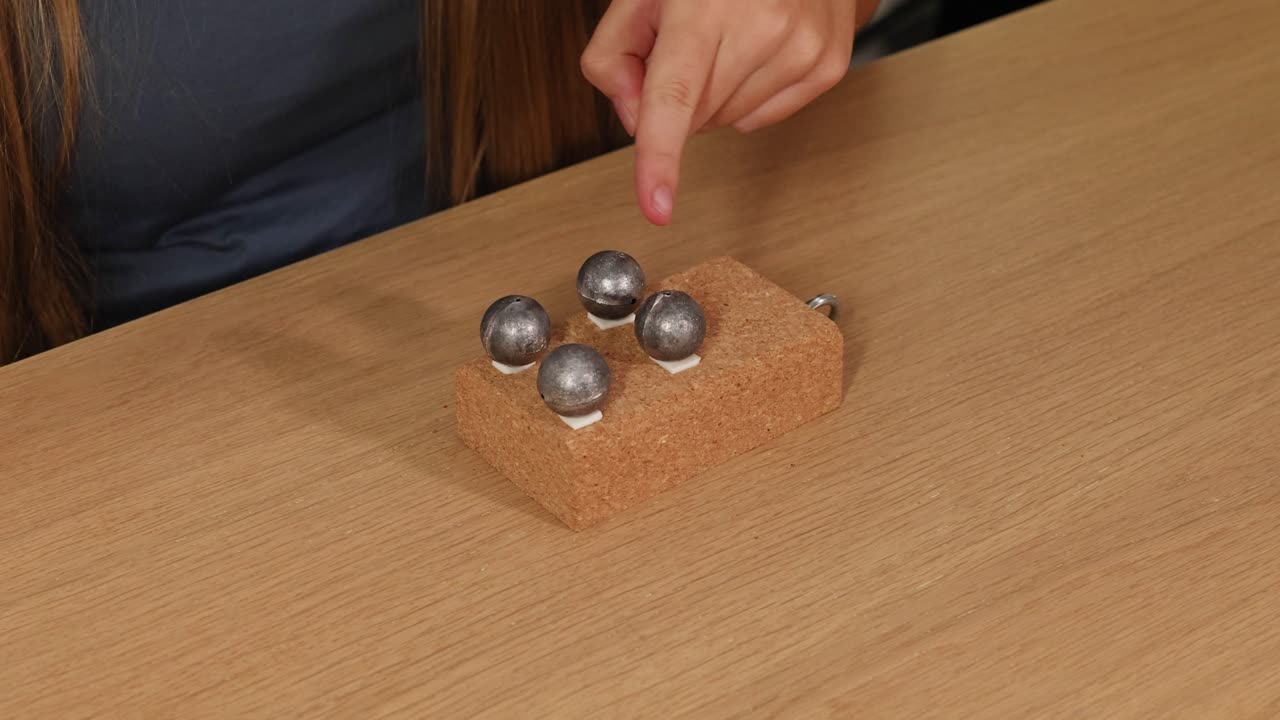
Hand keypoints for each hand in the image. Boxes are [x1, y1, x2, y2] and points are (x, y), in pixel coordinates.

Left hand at [581, 0, 872, 225]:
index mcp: (705, 6)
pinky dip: (747, 97)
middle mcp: (761, 27)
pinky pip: (760, 118)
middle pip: (695, 118)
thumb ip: (614, 54)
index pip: (675, 97)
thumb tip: (633, 119)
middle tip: (689, 44)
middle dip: (679, 96)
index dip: (660, 158)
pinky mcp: (826, 66)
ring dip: (714, 97)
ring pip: (727, 123)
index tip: (657, 206)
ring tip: (728, 39)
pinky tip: (754, 53)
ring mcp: (801, 49)